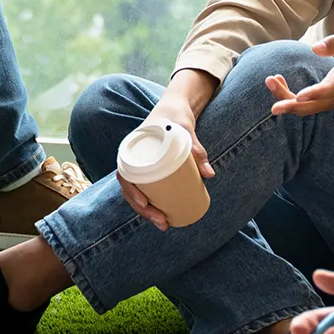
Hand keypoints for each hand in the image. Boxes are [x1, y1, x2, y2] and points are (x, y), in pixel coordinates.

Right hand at [116, 89, 215, 229]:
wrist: (175, 108)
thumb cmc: (175, 116)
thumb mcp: (185, 128)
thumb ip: (196, 149)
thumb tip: (209, 175)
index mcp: (133, 149)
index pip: (124, 174)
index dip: (130, 191)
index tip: (144, 203)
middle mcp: (134, 161)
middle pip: (132, 190)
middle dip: (144, 210)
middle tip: (162, 222)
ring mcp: (142, 167)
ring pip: (139, 193)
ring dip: (147, 212)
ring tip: (164, 224)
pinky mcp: (152, 172)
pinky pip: (147, 190)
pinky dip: (151, 205)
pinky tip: (162, 218)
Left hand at [265, 34, 333, 117]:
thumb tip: (315, 48)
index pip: (329, 90)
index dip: (314, 93)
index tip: (300, 95)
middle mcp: (333, 96)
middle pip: (311, 106)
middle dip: (290, 103)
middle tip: (272, 94)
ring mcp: (325, 103)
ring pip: (302, 108)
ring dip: (283, 98)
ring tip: (270, 80)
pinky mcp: (318, 104)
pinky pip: (300, 105)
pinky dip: (285, 97)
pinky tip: (275, 80)